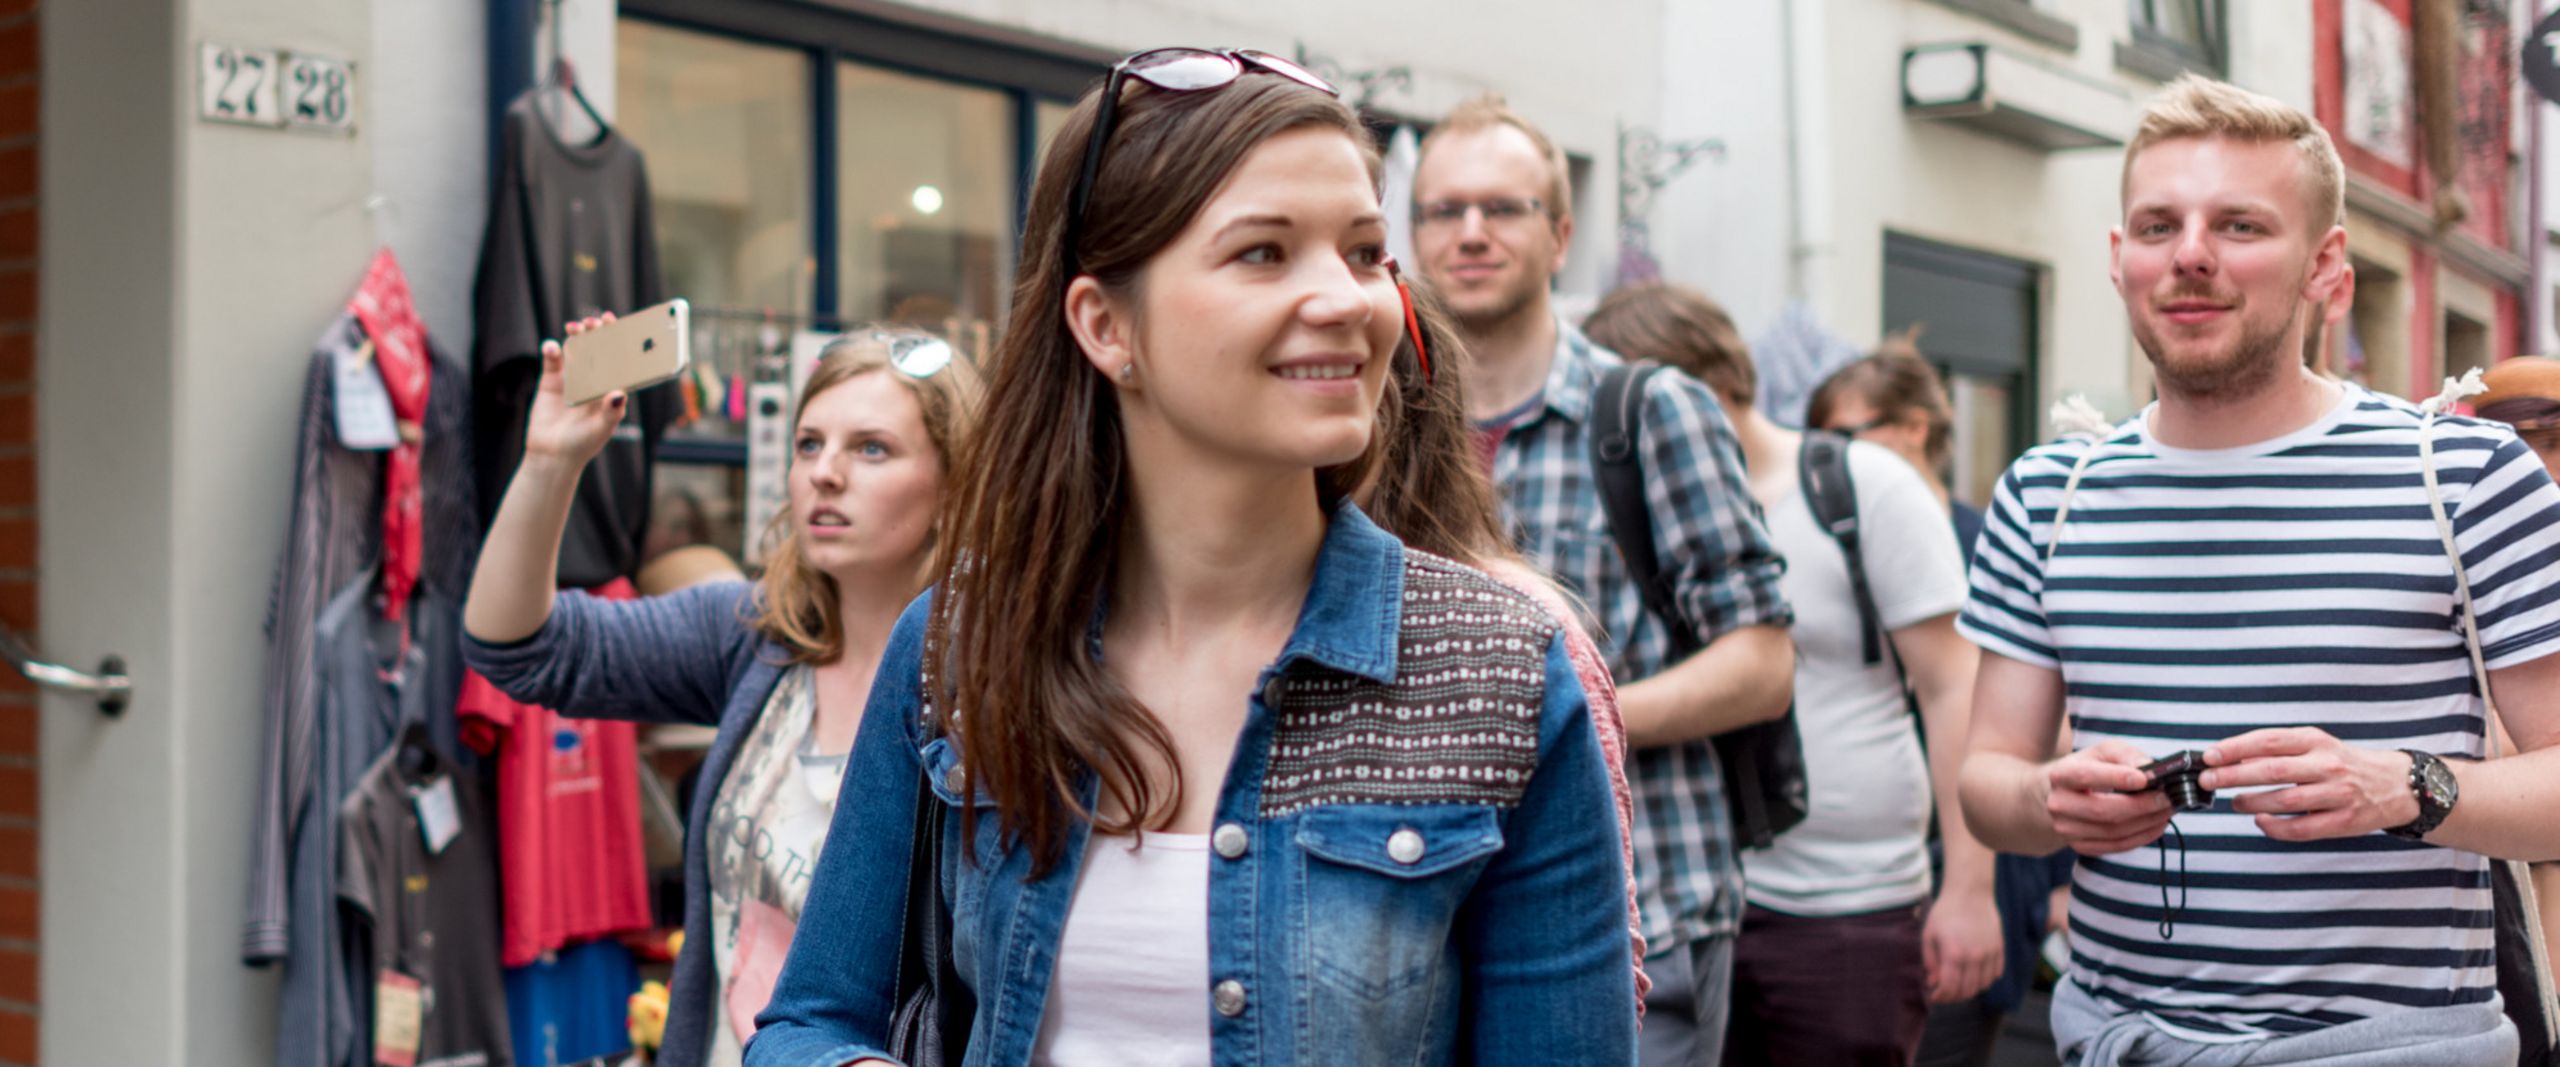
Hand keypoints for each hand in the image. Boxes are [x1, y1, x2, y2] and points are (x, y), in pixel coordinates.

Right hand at [523, 314, 626, 467]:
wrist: (551, 456)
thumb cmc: (582, 444)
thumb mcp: (601, 429)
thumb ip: (611, 412)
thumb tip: (619, 393)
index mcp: (610, 388)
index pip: (618, 360)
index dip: (619, 341)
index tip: (617, 325)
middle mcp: (593, 380)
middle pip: (598, 349)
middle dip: (597, 332)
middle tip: (595, 321)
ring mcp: (572, 378)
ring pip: (577, 350)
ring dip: (577, 336)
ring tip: (576, 327)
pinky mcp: (551, 381)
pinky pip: (553, 360)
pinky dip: (553, 350)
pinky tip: (553, 347)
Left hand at [1921, 887, 2003, 1004]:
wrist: (1970, 892)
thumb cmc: (1945, 912)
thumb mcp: (1929, 935)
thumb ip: (1931, 961)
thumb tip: (1934, 982)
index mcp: (1954, 954)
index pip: (1950, 988)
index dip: (1942, 997)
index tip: (1935, 996)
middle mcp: (1974, 957)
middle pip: (1967, 991)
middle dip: (1954, 997)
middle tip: (1945, 994)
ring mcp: (1990, 953)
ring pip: (1983, 985)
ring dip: (1970, 990)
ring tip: (1959, 985)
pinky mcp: (2000, 949)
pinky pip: (1995, 974)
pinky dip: (1985, 980)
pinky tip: (1974, 975)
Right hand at [2042, 740, 2172, 855]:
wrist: (2066, 794)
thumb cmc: (2091, 768)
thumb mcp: (2105, 752)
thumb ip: (2127, 755)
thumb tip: (2150, 770)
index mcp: (2061, 774)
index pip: (2086, 776)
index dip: (2116, 778)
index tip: (2146, 779)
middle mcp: (2058, 804)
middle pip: (2102, 810)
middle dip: (2140, 805)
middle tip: (2167, 799)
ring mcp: (2067, 829)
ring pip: (2113, 831)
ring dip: (2147, 822)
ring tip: (2167, 810)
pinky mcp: (2080, 846)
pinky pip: (2117, 846)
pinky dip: (2142, 836)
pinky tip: (2157, 824)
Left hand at [2199, 727, 2418, 841]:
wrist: (2398, 785)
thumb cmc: (2344, 764)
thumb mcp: (2316, 746)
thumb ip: (2279, 751)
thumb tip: (2233, 758)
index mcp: (2316, 741)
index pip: (2269, 740)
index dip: (2235, 748)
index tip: (2209, 756)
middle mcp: (2327, 765)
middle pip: (2272, 770)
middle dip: (2233, 775)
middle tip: (2207, 780)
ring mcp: (2338, 794)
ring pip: (2285, 800)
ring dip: (2251, 802)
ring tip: (2234, 802)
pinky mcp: (2345, 821)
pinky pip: (2302, 829)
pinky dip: (2276, 827)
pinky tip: (2261, 821)